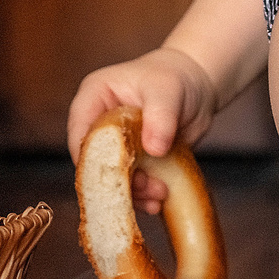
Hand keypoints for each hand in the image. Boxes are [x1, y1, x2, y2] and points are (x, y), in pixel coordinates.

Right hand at [67, 47, 217, 213]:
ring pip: (112, 179)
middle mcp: (98, 125)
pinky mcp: (132, 162)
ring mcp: (115, 146)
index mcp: (94, 98)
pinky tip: (158, 201)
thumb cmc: (176, 77)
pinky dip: (142, 196)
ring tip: (159, 194)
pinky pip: (130, 185)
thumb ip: (160, 117)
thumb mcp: (168, 91)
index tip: (115, 179)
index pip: (81, 135)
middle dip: (117, 182)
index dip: (92, 161)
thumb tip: (154, 149)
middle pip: (94, 163)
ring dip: (133, 193)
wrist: (198, 85)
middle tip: (146, 187)